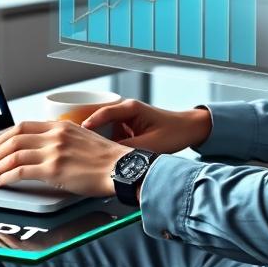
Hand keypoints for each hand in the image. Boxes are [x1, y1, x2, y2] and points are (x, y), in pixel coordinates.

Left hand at [0, 119, 132, 197]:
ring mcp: (53, 151)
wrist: (122, 168)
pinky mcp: (53, 169)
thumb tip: (44, 150)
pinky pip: (19, 171)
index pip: (22, 126)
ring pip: (12, 155)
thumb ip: (61, 140)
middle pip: (12, 138)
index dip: (4, 138)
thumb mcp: (82, 139)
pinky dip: (4, 177)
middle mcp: (54, 135)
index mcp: (60, 126)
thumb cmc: (107, 159)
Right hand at [80, 99, 211, 153]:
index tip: (79, 133)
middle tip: (78, 145)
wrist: (189, 129)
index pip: (104, 112)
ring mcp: (127, 118)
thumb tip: (109, 157)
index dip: (89, 123)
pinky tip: (103, 154)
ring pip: (105, 127)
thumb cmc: (174, 132)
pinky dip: (107, 142)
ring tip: (88, 152)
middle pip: (99, 118)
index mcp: (131, 108)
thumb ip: (129, 149)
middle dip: (89, 131)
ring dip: (98, 139)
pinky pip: (112, 133)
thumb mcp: (150, 144)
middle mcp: (127, 110)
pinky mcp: (129, 126)